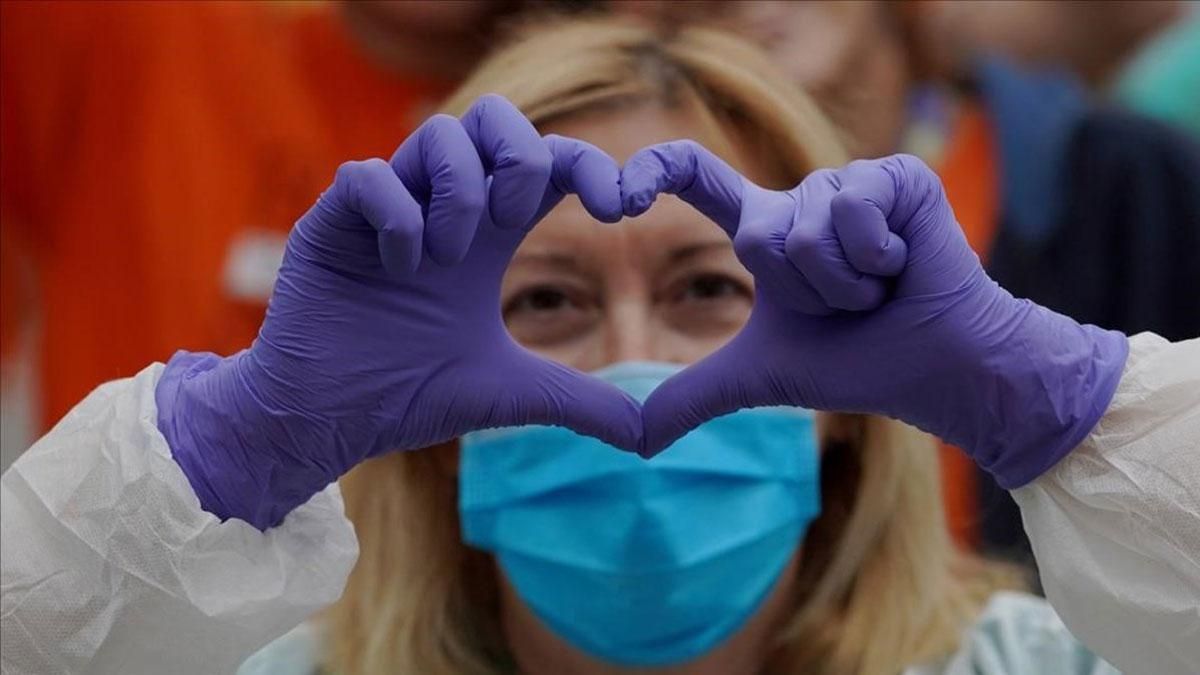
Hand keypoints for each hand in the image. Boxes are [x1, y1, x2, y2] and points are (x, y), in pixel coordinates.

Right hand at [156, 95, 641, 528]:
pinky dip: (397, 215)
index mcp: (487, 234)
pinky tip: (400, 269)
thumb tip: (649, 436)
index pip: (546, 163)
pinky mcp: (332, 222)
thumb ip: (581, 403)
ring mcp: (387, 208)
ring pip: (438, 134)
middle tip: (512, 218)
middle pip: (493, 116)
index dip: (591, 166)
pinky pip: (368, 175)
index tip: (623, 207)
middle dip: (520, 155)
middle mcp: (441, 208)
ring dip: (460, 192)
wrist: (329, 421)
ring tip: (447, 258)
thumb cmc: (410, 396)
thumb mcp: (512, 395)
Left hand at [622, 144, 1127, 485]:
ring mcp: (850, 182)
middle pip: (760, 234)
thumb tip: (632, 445)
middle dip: (804, 292)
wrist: (937, 371)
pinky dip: (878, 259)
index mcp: (765, 230)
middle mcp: (801, 199)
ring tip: (880, 289)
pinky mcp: (896, 175)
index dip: (655, 172)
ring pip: (807, 230)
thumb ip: (690, 397)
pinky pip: (855, 209)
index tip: (616, 197)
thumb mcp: (757, 378)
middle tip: (848, 305)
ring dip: (844, 283)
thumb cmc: (856, 365)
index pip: (696, 176)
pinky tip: (905, 266)